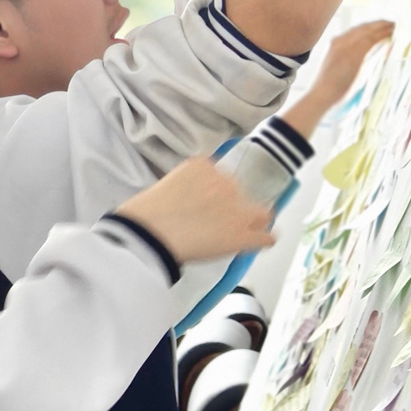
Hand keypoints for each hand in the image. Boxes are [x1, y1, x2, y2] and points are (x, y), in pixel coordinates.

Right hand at [114, 159, 274, 264]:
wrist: (147, 235)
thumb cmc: (143, 214)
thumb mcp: (163, 186)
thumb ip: (184, 188)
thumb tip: (190, 201)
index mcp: (204, 166)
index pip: (219, 176)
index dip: (213, 191)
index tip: (202, 203)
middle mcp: (226, 182)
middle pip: (239, 193)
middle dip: (229, 205)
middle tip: (210, 222)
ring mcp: (239, 209)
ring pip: (260, 214)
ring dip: (250, 221)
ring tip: (233, 233)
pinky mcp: (244, 235)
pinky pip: (266, 237)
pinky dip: (261, 240)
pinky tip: (254, 243)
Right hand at [280, 18, 394, 137]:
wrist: (322, 94)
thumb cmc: (328, 88)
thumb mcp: (337, 70)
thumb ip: (348, 62)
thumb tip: (360, 64)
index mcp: (333, 45)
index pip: (354, 31)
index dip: (369, 27)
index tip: (379, 27)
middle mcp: (339, 40)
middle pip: (362, 27)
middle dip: (378, 24)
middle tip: (391, 23)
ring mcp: (347, 44)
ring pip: (369, 29)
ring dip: (383, 26)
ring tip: (395, 26)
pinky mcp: (356, 51)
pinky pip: (374, 38)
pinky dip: (384, 34)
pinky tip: (392, 33)